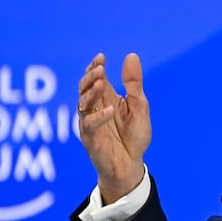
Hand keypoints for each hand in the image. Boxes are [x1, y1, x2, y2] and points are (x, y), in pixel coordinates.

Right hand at [77, 53, 151, 203]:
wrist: (132, 165)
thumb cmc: (134, 135)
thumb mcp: (139, 105)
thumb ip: (133, 83)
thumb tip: (131, 55)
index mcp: (106, 99)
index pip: (95, 79)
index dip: (95, 67)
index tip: (101, 57)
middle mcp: (95, 109)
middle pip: (84, 89)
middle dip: (89, 77)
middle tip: (99, 68)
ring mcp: (90, 124)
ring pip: (83, 104)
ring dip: (90, 93)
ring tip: (99, 82)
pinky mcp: (91, 139)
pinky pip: (90, 126)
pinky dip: (99, 117)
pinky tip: (109, 109)